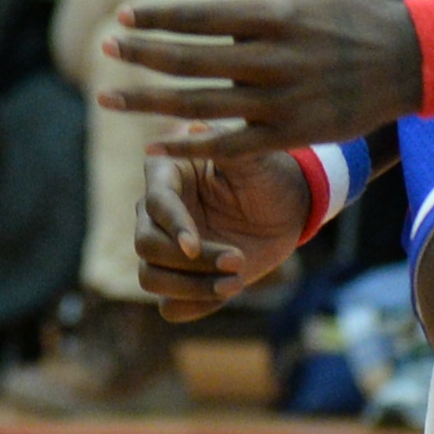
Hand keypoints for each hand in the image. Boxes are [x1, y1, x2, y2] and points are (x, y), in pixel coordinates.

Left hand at [93, 0, 424, 155]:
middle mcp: (274, 58)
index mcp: (274, 16)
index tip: (122, 19)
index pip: (201, 16)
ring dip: (150, 103)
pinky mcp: (292, 133)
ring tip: (108, 99)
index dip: (158, 18)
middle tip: (103, 49)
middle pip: (192, 60)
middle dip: (142, 55)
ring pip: (201, 105)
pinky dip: (192, 146)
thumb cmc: (351, 14)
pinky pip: (231, 145)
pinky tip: (156, 145)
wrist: (410, 62)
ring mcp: (282, 100)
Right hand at [137, 145, 321, 320]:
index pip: (155, 204)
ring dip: (190, 288)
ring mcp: (166, 249)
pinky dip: (192, 307)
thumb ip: (224, 145)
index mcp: (166, 176)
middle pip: (146, 245)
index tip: (194, 245)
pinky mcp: (180, 280)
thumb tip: (194, 127)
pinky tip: (226, 293)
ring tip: (235, 284)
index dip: (173, 226)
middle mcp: (157, 214)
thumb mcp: (253, 158)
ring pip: (150, 278)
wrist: (288, 208)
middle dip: (188, 262)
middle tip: (237, 261)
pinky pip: (170, 305)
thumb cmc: (268, 174)